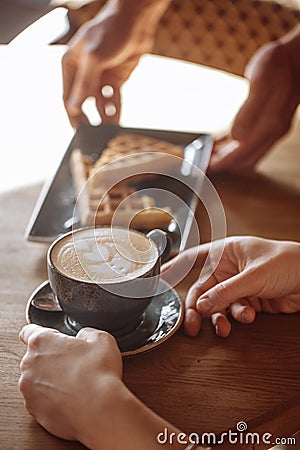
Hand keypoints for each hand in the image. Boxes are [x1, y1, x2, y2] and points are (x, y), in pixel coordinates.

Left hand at [19, 325, 122, 447]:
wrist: (99, 411)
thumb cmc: (98, 375)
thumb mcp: (101, 339)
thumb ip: (86, 333)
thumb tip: (83, 338)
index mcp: (41, 342)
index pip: (29, 331)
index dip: (41, 333)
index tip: (48, 338)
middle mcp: (30, 365)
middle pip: (36, 357)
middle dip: (53, 359)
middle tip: (76, 363)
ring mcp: (29, 390)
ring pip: (38, 380)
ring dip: (52, 380)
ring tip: (77, 384)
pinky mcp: (34, 411)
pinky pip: (42, 400)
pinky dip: (54, 399)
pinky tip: (73, 399)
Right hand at [62, 0, 167, 126]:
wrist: (136, 22)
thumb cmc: (111, 31)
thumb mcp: (94, 57)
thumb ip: (85, 83)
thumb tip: (74, 106)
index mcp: (71, 65)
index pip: (68, 97)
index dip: (73, 115)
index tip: (79, 131)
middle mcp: (84, 73)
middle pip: (83, 103)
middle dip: (89, 119)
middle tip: (94, 134)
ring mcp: (100, 77)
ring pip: (100, 104)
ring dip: (104, 117)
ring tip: (109, 130)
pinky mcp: (115, 79)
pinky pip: (113, 100)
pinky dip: (115, 110)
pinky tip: (117, 120)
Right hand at [162, 236, 299, 336]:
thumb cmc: (288, 261)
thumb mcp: (253, 275)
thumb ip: (226, 291)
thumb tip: (202, 304)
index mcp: (226, 252)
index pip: (193, 257)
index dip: (175, 265)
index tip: (159, 274)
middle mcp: (228, 269)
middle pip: (203, 291)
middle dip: (198, 309)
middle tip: (193, 326)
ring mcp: (238, 286)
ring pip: (217, 305)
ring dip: (220, 317)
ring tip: (226, 326)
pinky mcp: (249, 300)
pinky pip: (233, 312)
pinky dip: (238, 317)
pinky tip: (248, 315)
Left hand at [209, 25, 299, 171]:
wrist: (298, 58)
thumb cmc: (279, 65)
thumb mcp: (260, 83)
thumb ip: (249, 112)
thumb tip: (236, 136)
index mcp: (269, 125)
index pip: (242, 155)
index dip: (222, 163)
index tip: (206, 165)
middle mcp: (272, 132)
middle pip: (244, 160)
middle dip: (224, 163)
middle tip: (204, 161)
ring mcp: (273, 130)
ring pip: (248, 154)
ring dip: (229, 156)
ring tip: (211, 152)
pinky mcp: (271, 124)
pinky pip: (251, 143)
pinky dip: (236, 146)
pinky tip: (224, 141)